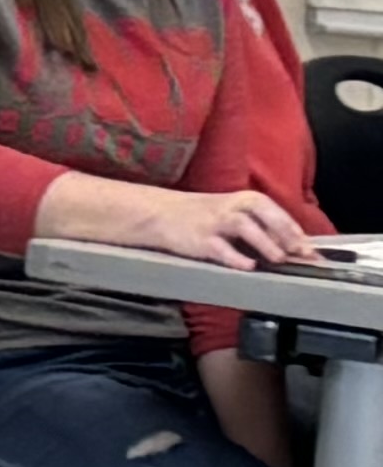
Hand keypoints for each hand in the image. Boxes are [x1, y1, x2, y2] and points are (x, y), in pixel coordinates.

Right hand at [52, 171, 319, 269]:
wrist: (154, 214)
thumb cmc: (197, 217)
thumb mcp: (230, 213)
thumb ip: (258, 227)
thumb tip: (292, 247)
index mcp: (242, 199)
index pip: (276, 212)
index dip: (296, 231)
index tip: (311, 250)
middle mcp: (230, 207)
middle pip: (265, 216)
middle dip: (287, 235)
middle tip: (303, 255)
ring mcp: (213, 222)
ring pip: (245, 228)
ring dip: (265, 244)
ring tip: (279, 260)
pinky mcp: (197, 239)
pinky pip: (220, 248)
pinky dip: (235, 258)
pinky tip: (248, 267)